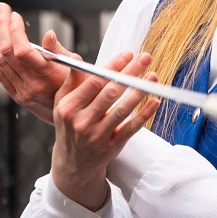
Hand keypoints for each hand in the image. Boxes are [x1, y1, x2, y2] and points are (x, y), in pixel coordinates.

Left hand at [0, 10, 70, 122]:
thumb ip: (59, 51)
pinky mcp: (17, 96)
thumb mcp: (78, 68)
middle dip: (1, 27)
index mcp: (48, 76)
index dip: (15, 30)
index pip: (23, 50)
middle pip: (7, 52)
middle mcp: (32, 85)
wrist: (73, 119)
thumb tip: (48, 34)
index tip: (15, 16)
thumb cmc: (79, 91)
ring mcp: (22, 92)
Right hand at [50, 49, 157, 211]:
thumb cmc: (70, 127)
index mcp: (69, 107)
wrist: (74, 164)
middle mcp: (82, 122)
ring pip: (122, 110)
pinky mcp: (112, 146)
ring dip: (140, 91)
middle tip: (145, 58)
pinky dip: (144, 114)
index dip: (113, 66)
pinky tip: (155, 102)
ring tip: (153, 77)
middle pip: (110, 93)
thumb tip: (78, 60)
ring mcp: (97, 135)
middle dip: (130, 73)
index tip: (128, 54)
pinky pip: (131, 128)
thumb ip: (71, 82)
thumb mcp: (62, 104)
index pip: (94, 82)